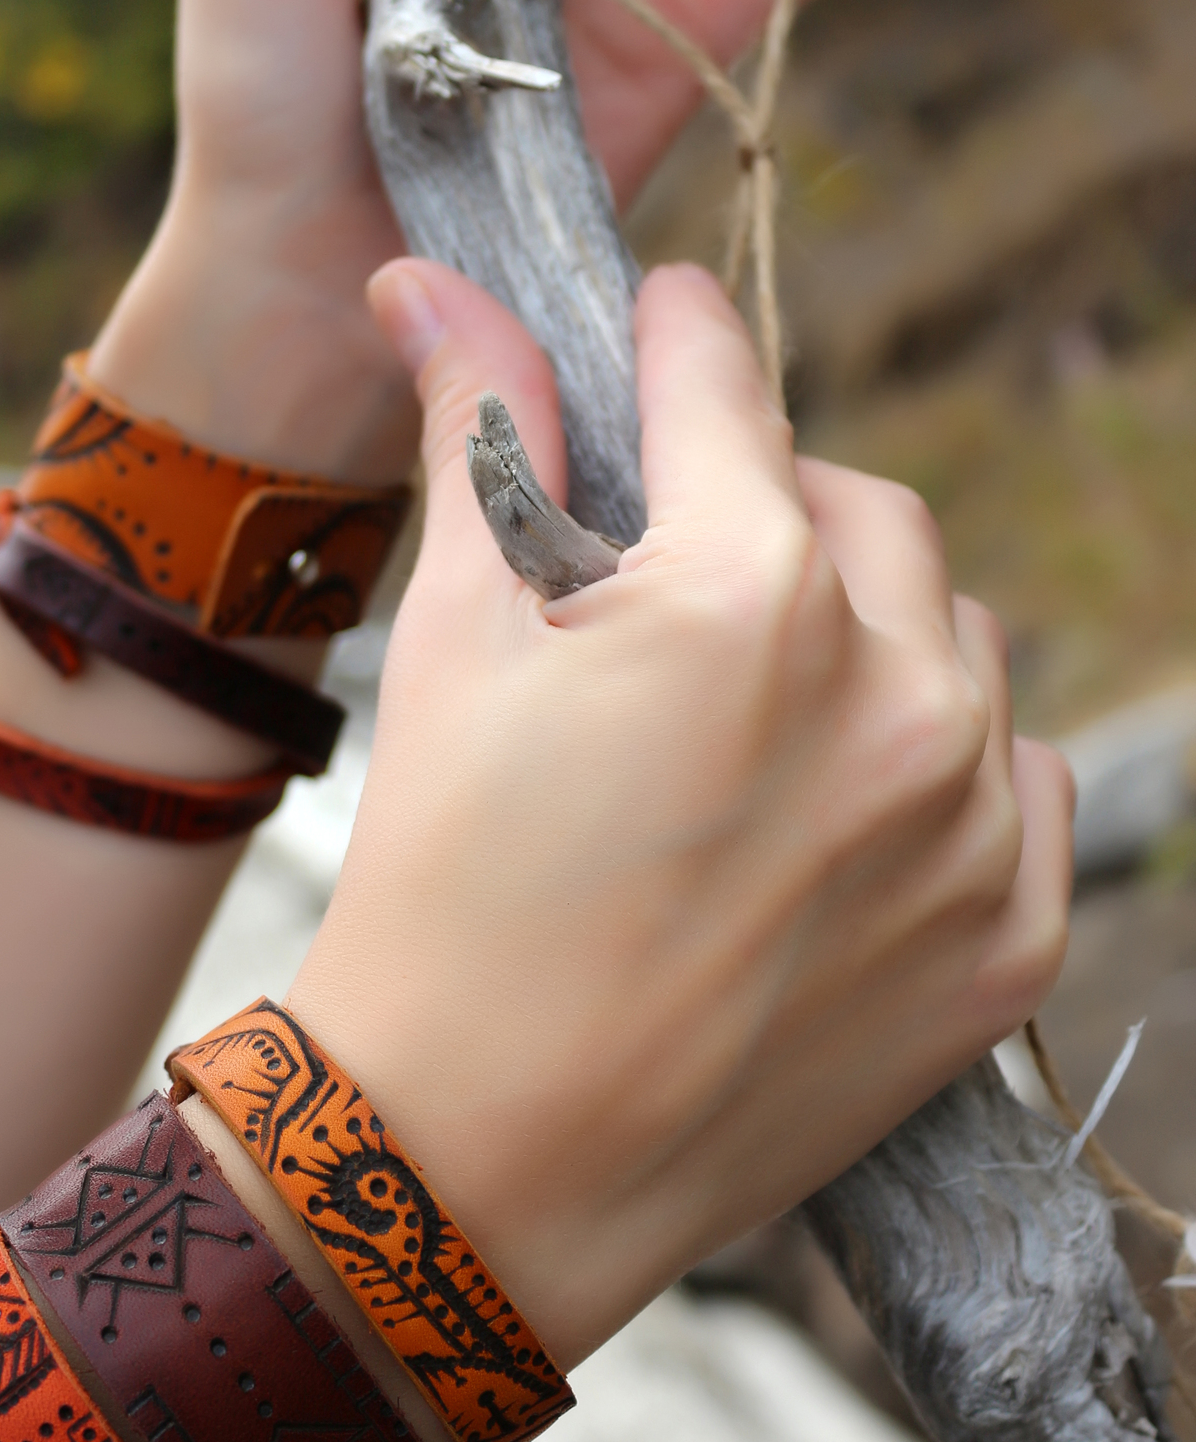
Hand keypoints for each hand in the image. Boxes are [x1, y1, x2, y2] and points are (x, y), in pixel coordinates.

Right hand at [287, 257, 1073, 1368]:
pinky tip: (832, 813)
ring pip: (951, 633)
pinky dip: (938, 767)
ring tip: (752, 713)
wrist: (478, 1162)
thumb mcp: (451, 641)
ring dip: (864, 634)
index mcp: (741, 587)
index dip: (667, 339)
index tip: (656, 325)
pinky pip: (1013, 777)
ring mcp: (964, 821)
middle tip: (670, 578)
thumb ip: (480, 431)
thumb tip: (428, 280)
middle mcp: (891, 685)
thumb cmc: (440, 887)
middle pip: (853, 501)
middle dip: (760, 505)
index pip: (720, 381)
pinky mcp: (1006, 936)